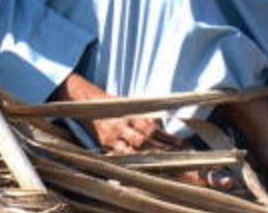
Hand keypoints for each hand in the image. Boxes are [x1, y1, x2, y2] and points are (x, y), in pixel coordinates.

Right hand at [51, 73, 183, 153]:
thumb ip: (145, 116)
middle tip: (176, 155)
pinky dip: (131, 160)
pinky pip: (119, 155)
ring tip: (164, 162)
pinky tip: (142, 166)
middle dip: (161, 148)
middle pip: (145, 139)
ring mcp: (113, 135)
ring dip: (150, 156)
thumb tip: (162, 126)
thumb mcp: (130, 105)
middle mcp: (123, 124)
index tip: (180, 143)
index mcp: (132, 113)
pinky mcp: (104, 143)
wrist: (87, 102)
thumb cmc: (113, 104)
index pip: (153, 127)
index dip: (166, 136)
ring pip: (134, 148)